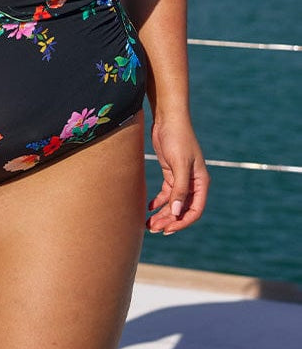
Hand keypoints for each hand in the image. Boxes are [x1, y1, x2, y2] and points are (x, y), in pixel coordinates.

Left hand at [147, 115, 209, 234]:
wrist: (168, 118)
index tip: (168, 229)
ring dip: (162, 214)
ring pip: (172, 202)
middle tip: (154, 229)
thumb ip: (179, 188)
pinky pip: (166, 193)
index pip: (195, 210)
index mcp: (201, 182)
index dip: (182, 222)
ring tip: (149, 223)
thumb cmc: (177, 138)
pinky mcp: (170, 172)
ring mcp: (181, 178)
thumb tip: (177, 212)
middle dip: (169, 220)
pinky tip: (149, 207)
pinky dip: (158, 202)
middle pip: (182, 208)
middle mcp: (192, 182)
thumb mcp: (179, 164)